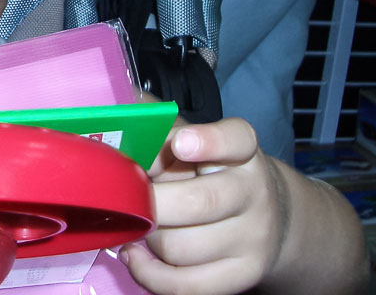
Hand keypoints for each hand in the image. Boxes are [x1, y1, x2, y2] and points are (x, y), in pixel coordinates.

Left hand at [121, 118, 287, 294]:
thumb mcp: (190, 140)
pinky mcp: (243, 275)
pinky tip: (136, 255)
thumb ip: (156, 124)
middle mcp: (253, 192)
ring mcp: (253, 238)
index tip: (182, 143)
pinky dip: (150, 275)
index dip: (209, 141)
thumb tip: (114, 100)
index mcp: (240, 150)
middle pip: (196, 203)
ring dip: (147, 238)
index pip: (236, 140)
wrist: (261, 215)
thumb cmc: (207, 170)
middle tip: (130, 197)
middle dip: (150, 203)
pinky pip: (186, 285)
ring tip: (139, 223)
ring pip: (181, 248)